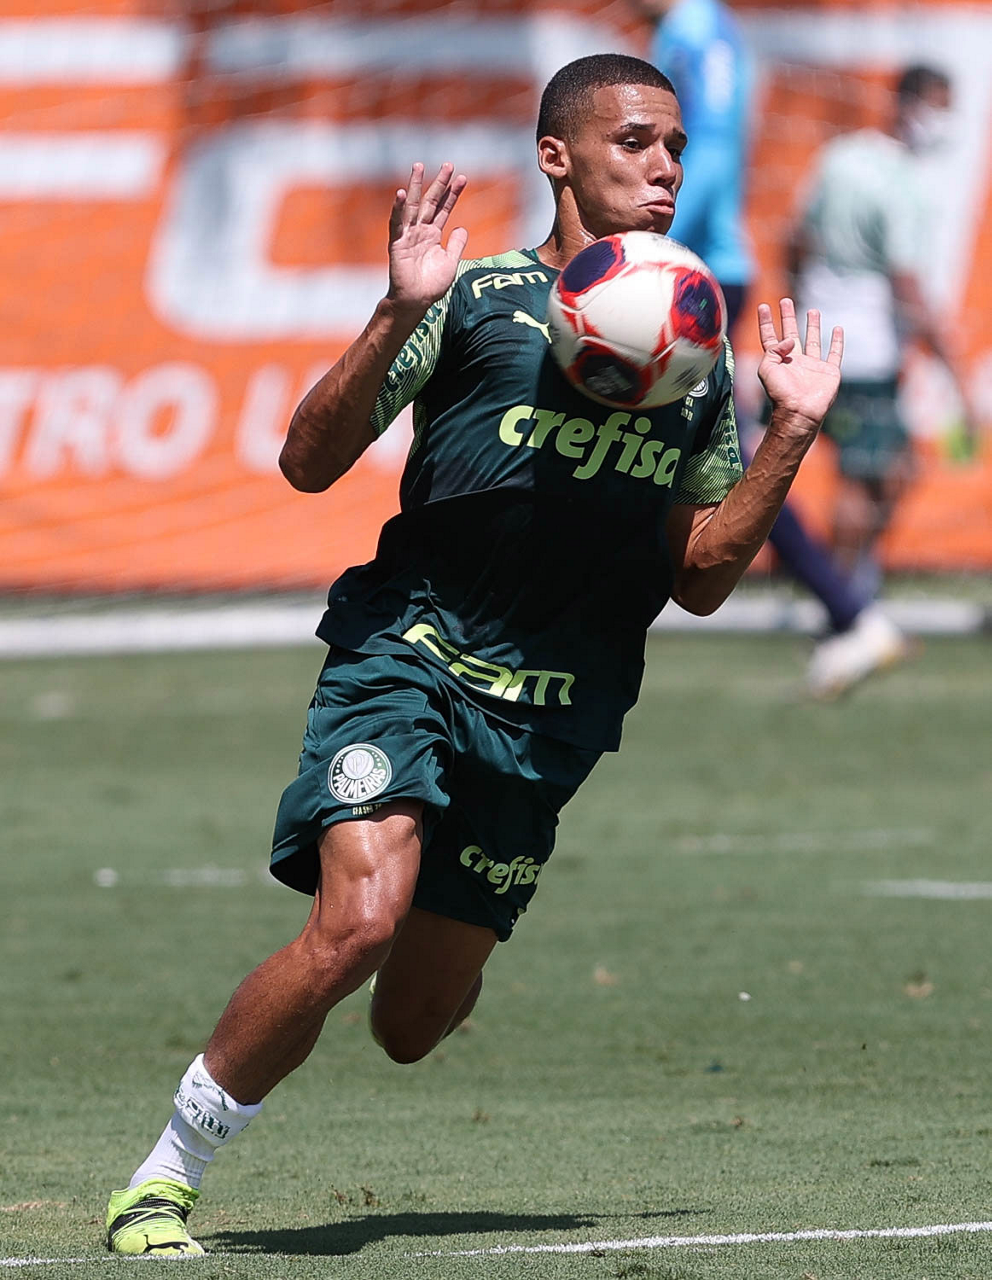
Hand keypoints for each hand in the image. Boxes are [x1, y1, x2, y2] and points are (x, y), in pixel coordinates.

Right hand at [387, 162, 467, 314]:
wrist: (416, 301)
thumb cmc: (431, 285)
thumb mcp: (450, 262)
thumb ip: (456, 245)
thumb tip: (462, 228)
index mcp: (433, 234)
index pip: (444, 209)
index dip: (453, 194)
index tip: (462, 178)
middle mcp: (420, 231)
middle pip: (430, 201)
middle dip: (439, 183)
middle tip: (448, 164)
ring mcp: (408, 235)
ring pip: (412, 206)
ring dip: (415, 186)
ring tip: (419, 166)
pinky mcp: (397, 243)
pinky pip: (397, 223)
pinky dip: (398, 209)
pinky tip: (400, 193)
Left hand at [757, 298, 843, 431]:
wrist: (799, 412)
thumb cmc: (780, 393)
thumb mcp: (767, 369)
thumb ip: (773, 350)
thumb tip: (790, 339)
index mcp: (777, 361)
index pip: (769, 337)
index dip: (766, 322)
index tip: (763, 307)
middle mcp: (795, 361)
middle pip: (790, 333)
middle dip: (787, 317)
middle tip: (785, 300)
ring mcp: (812, 366)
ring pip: (813, 340)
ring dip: (812, 325)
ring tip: (812, 310)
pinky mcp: (828, 371)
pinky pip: (834, 353)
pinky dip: (837, 341)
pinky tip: (838, 329)